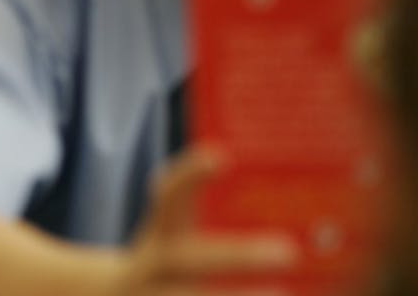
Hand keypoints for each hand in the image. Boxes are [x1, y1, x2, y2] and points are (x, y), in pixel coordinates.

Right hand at [111, 149, 296, 295]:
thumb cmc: (162, 266)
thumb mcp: (170, 233)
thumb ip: (199, 205)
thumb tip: (255, 173)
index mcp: (158, 241)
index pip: (167, 199)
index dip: (189, 177)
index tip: (221, 157)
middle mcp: (150, 273)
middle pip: (186, 261)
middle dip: (236, 257)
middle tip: (288, 252)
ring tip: (286, 295)